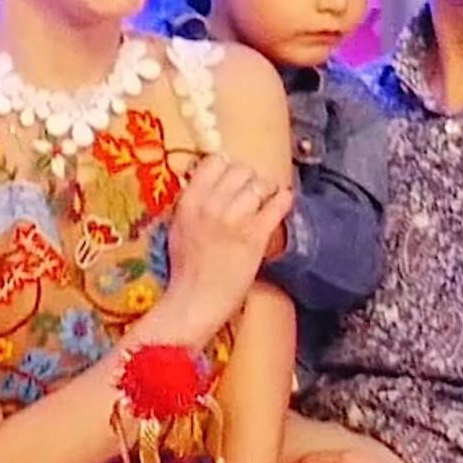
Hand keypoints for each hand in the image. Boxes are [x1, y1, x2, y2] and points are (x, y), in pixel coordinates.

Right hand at [145, 156, 292, 334]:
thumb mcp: (179, 228)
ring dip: (266, 190)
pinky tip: (283, 201)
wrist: (195, 300)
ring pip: (259, 185)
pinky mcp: (255, 236)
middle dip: (249, 178)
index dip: (228, 167)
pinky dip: (283, 200)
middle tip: (252, 192)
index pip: (215, 162)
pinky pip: (277, 205)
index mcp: (189, 202)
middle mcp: (211, 206)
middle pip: (240, 170)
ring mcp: (234, 220)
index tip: (233, 177)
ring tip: (266, 200)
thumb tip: (211, 182)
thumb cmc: (187, 270)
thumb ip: (193, 203)